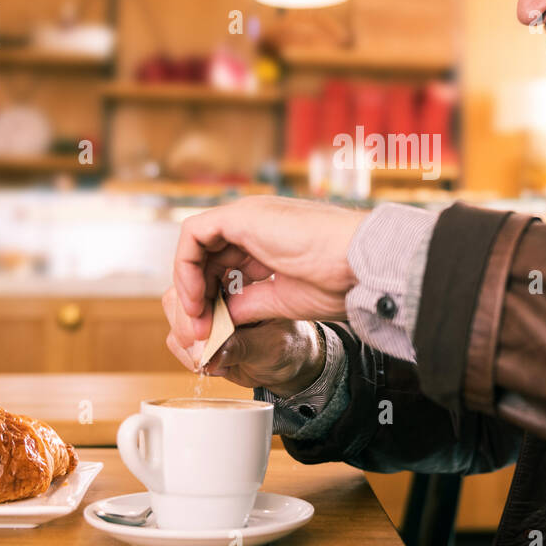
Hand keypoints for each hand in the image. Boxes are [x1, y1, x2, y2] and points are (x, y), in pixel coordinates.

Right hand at [162, 283, 325, 395]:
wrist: (295, 362)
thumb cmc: (293, 344)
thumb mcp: (274, 345)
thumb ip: (244, 347)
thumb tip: (212, 353)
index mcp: (245, 268)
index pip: (201, 260)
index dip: (191, 283)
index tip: (198, 314)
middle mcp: (222, 281)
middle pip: (181, 286)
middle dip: (188, 319)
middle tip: (204, 344)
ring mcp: (208, 303)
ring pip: (175, 309)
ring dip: (187, 339)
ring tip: (215, 357)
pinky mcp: (199, 325)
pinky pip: (177, 335)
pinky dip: (189, 353)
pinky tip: (215, 363)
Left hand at [170, 195, 367, 341]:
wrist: (359, 264)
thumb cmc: (339, 279)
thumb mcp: (283, 298)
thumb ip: (250, 302)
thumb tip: (221, 315)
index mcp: (269, 240)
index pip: (226, 264)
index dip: (213, 296)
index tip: (211, 329)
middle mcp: (255, 223)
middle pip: (207, 254)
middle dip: (196, 293)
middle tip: (197, 329)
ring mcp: (247, 215)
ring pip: (196, 244)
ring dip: (188, 283)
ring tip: (195, 319)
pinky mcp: (241, 215)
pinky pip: (194, 235)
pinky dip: (187, 267)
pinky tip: (196, 299)